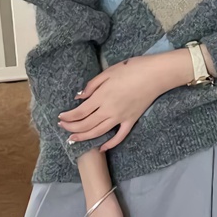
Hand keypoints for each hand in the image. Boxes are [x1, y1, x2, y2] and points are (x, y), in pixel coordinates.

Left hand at [58, 50, 193, 150]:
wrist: (155, 75)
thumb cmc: (132, 68)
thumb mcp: (108, 72)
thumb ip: (92, 85)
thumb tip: (79, 97)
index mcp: (102, 96)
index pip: (79, 112)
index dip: (68, 117)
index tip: (60, 117)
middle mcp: (109, 110)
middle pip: (86, 124)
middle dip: (72, 128)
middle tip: (63, 127)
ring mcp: (121, 117)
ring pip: (99, 132)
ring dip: (84, 137)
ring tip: (74, 139)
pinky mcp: (131, 120)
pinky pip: (120, 136)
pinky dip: (110, 144)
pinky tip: (102, 148)